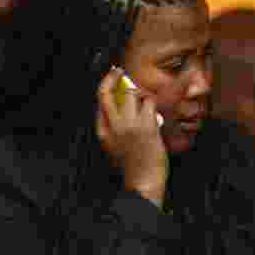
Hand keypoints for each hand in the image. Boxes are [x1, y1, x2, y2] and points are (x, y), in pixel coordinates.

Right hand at [96, 67, 167, 205]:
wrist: (143, 182)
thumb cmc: (133, 166)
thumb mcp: (113, 146)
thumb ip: (112, 126)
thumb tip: (120, 105)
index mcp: (102, 130)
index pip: (99, 99)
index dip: (106, 83)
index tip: (113, 75)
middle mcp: (113, 125)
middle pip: (108, 92)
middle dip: (114, 77)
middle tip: (121, 72)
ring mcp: (129, 125)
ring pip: (132, 93)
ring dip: (141, 92)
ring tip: (146, 101)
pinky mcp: (147, 126)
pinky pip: (150, 103)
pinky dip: (153, 103)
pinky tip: (155, 111)